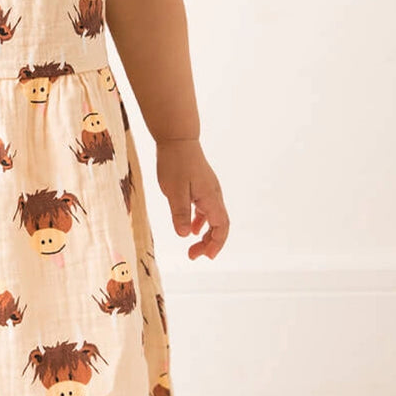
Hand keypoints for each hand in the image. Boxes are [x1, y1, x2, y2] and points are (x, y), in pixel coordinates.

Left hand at [154, 137, 228, 259]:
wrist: (177, 138)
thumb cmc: (175, 162)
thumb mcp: (174, 190)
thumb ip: (180, 213)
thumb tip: (184, 235)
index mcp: (211, 198)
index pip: (221, 227)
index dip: (216, 244)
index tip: (206, 257)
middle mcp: (214, 195)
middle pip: (219, 226)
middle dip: (209, 243)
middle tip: (193, 255)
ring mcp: (208, 190)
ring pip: (213, 218)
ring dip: (205, 234)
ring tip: (192, 247)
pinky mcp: (201, 185)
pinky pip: (205, 209)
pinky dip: (200, 221)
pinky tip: (191, 228)